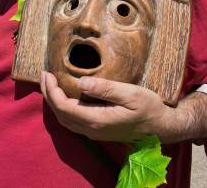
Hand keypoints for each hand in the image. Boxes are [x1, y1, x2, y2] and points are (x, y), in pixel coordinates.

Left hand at [40, 72, 175, 142]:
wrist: (161, 127)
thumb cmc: (149, 108)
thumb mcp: (130, 94)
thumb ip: (106, 89)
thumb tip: (81, 83)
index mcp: (97, 120)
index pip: (64, 107)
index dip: (52, 91)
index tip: (48, 74)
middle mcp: (92, 130)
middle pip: (60, 115)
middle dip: (49, 95)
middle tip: (45, 75)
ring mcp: (95, 132)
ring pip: (65, 120)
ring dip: (55, 103)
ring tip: (51, 84)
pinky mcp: (99, 130)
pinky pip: (73, 121)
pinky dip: (64, 108)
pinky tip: (67, 95)